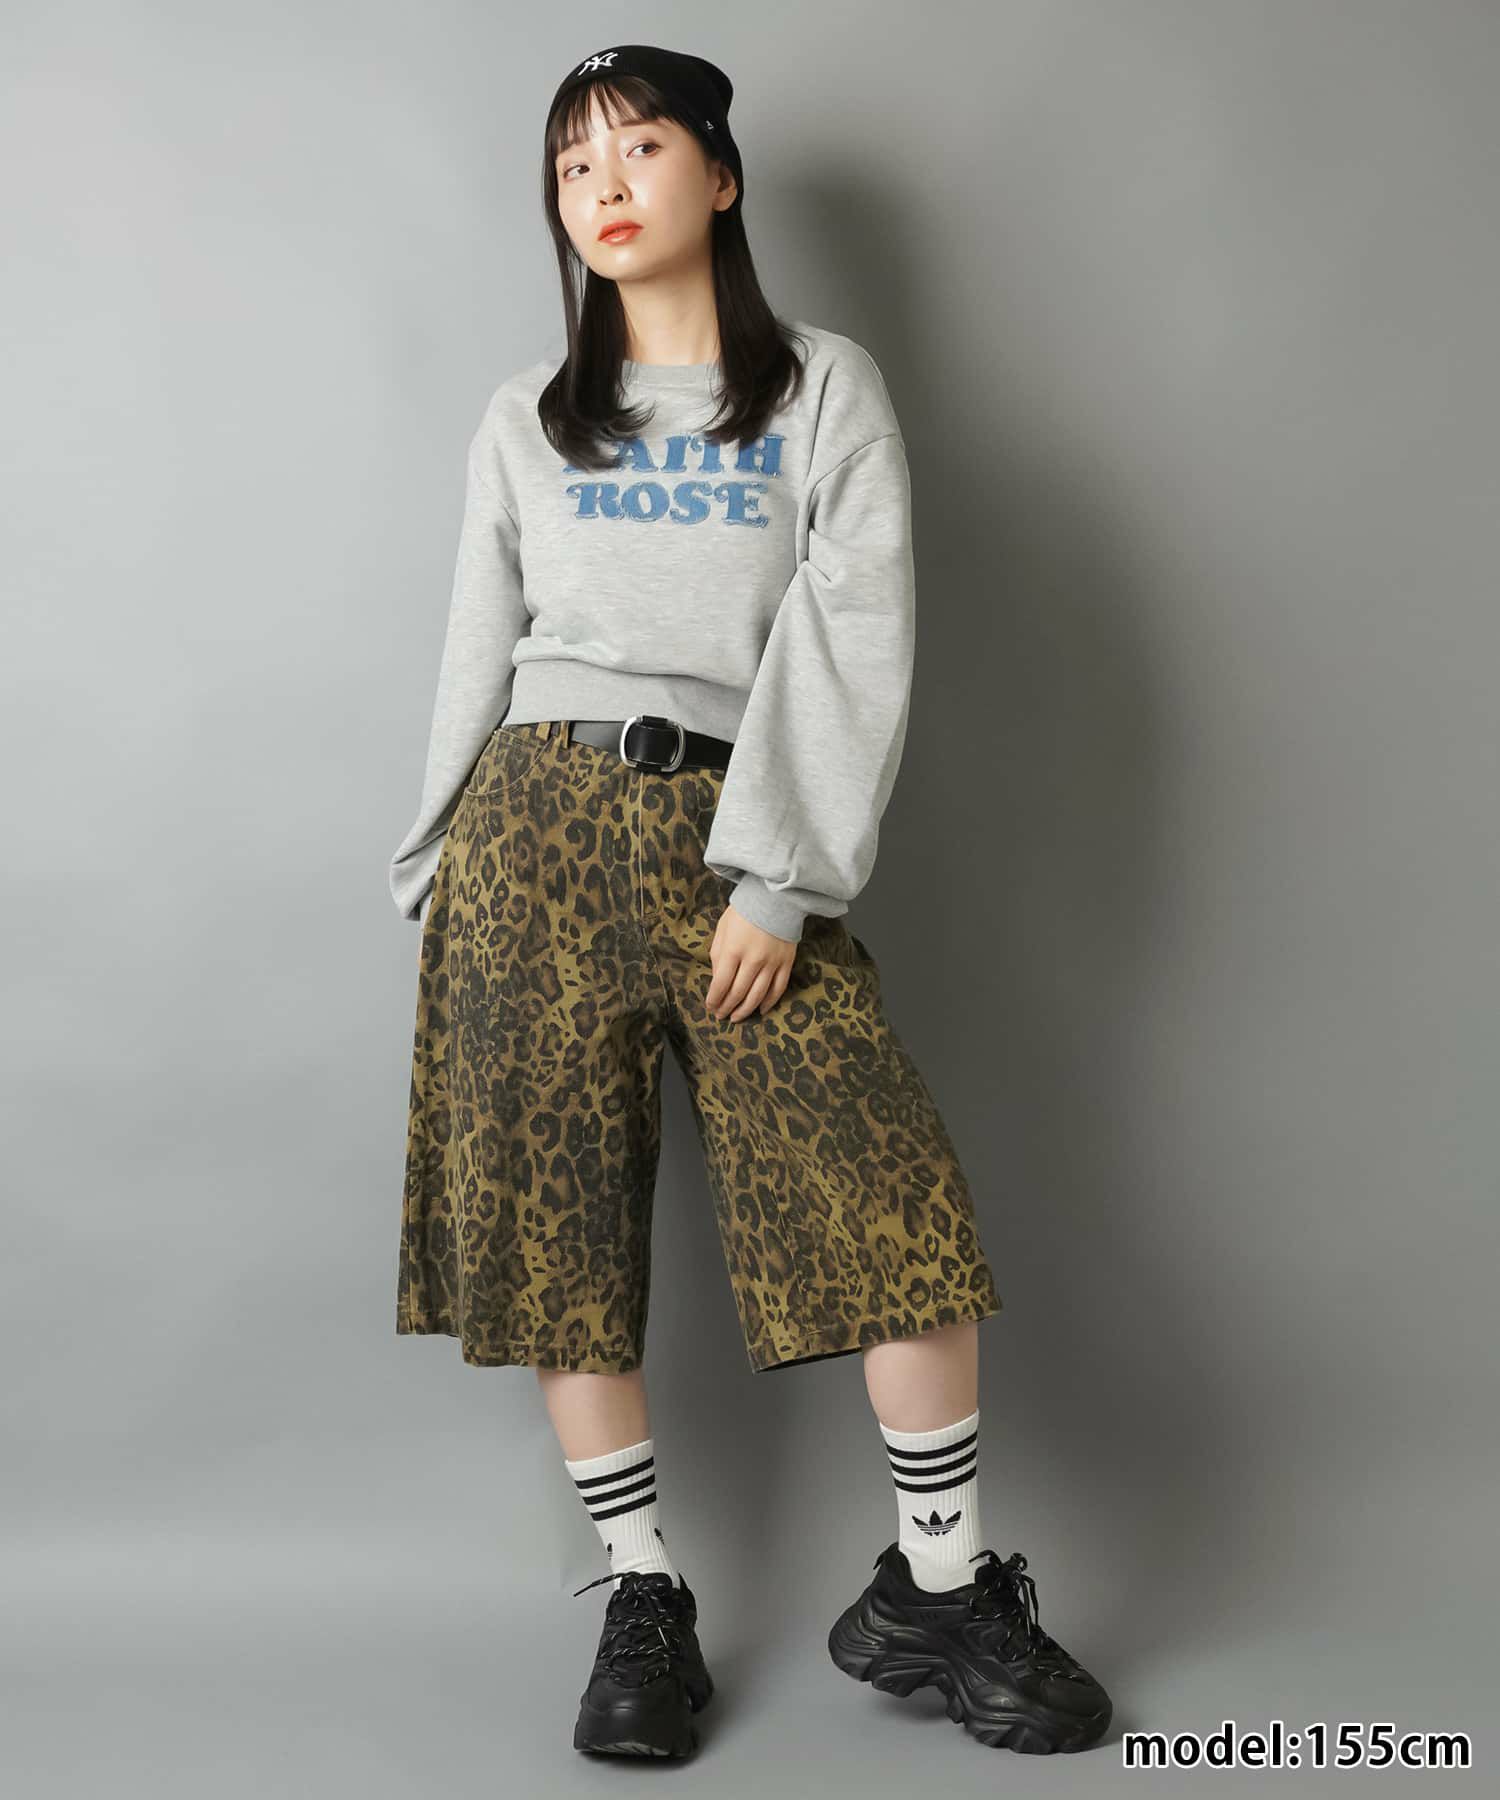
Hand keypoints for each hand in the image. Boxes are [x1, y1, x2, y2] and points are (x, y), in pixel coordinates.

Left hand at [707, 902, 796, 1020]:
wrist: (775, 898)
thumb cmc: (744, 911)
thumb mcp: (723, 929)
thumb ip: (718, 955)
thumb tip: (717, 980)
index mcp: (733, 950)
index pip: (721, 984)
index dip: (714, 999)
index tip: (710, 1007)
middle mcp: (753, 959)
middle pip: (738, 993)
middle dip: (727, 1007)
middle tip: (720, 1016)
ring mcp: (772, 963)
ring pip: (758, 995)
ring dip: (745, 1010)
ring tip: (736, 1017)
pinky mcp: (786, 963)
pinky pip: (778, 989)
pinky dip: (769, 1002)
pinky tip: (761, 1010)